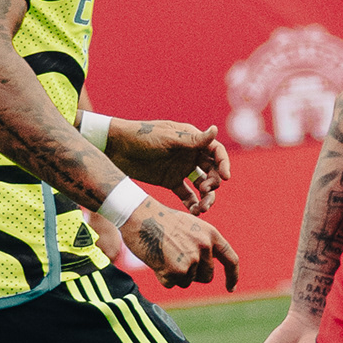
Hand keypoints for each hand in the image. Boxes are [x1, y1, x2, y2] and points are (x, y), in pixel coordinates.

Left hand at [110, 119, 230, 215]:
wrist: (116, 148)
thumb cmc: (141, 137)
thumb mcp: (168, 139)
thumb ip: (192, 140)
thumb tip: (215, 130)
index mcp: (192, 140)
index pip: (216, 152)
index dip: (224, 164)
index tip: (226, 178)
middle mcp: (190, 154)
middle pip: (212, 171)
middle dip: (213, 182)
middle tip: (205, 191)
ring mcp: (181, 168)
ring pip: (201, 185)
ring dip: (206, 197)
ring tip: (202, 209)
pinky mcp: (170, 181)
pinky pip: (186, 194)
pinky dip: (192, 203)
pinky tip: (193, 212)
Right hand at [121, 196, 238, 291]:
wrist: (139, 215)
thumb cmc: (160, 220)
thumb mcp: (189, 226)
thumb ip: (201, 244)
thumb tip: (205, 270)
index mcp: (211, 234)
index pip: (231, 259)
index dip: (232, 276)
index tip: (231, 289)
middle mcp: (204, 247)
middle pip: (206, 276)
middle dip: (193, 275)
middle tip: (175, 260)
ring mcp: (191, 259)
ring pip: (187, 281)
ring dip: (175, 275)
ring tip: (163, 254)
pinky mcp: (176, 271)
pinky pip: (171, 284)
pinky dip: (162, 277)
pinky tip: (155, 260)